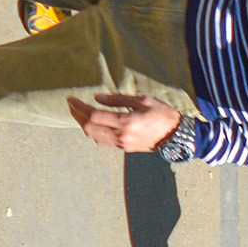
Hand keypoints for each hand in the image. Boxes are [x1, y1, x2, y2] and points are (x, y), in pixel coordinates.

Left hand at [68, 94, 182, 152]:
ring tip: (78, 114)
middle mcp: (121, 135)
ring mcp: (122, 144)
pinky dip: (92, 132)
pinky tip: (92, 124)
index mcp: (126, 122)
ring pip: (93, 136)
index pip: (93, 115)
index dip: (79, 107)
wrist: (176, 136)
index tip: (71, 99)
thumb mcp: (143, 100)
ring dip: (83, 125)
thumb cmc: (163, 114)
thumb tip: (97, 98)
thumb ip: (119, 99)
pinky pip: (102, 141)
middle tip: (72, 105)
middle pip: (89, 128)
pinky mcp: (124, 148)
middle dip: (77, 116)